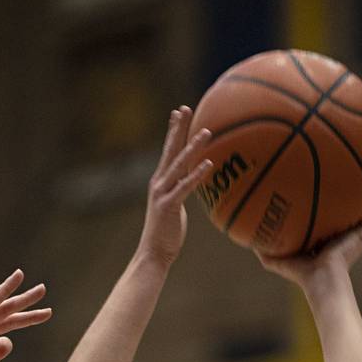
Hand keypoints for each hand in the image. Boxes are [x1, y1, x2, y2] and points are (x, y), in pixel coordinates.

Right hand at [136, 106, 212, 268]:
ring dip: (193, 147)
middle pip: (170, 150)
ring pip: (179, 165)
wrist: (153, 254)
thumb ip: (181, 191)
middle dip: (178, 128)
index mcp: (160, 181)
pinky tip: (208, 164)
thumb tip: (192, 183)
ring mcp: (162, 193)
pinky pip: (185, 187)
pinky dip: (196, 175)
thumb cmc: (166, 233)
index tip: (179, 112)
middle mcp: (159, 183)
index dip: (173, 130)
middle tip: (186, 107)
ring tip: (207, 131)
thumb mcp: (175, 206)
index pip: (168, 151)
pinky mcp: (168, 206)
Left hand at [256, 186, 361, 289]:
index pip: (319, 222)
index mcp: (320, 242)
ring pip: (360, 212)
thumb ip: (264, 250)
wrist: (322, 281)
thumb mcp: (277, 260)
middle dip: (341, 199)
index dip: (317, 209)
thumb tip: (247, 239)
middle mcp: (336, 237)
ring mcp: (351, 237)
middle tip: (342, 176)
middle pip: (340, 213)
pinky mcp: (361, 237)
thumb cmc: (301, 274)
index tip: (315, 192)